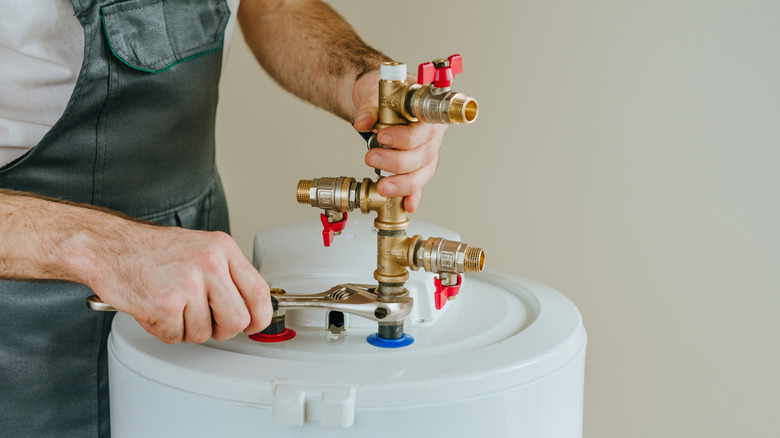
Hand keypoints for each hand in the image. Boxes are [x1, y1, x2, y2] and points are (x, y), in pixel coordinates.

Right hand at [87, 225, 271, 343]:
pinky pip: (176, 336)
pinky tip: (155, 309)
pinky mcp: (165, 304)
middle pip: (238, 320)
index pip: (259, 291)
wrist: (109, 247)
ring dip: (186, 328)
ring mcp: (188, 284)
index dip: (260, 317)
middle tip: (204, 320)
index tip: (253, 325)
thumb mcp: (201, 248)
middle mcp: (209, 263)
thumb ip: (226, 274)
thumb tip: (248, 305)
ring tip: (171, 306)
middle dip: (222, 329)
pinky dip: (164, 330)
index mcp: (223, 248)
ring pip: (204, 333)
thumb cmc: (153, 251)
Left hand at [352, 71, 446, 212]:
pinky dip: (413, 195)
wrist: (379, 99)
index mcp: (428, 112)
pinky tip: (408, 205)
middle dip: (396, 161)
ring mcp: (428, 151)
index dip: (406, 136)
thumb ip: (369, 106)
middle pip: (423, 154)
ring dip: (402, 183)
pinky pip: (419, 183)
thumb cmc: (385, 92)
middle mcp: (433, 134)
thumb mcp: (374, 91)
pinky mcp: (419, 166)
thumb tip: (363, 122)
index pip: (426, 127)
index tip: (384, 136)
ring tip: (383, 186)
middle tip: (372, 157)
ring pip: (422, 172)